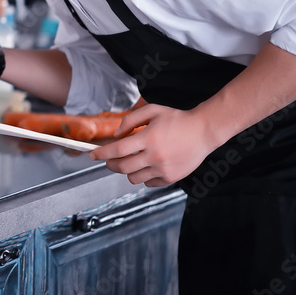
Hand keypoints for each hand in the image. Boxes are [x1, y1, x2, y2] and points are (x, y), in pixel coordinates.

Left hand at [89, 104, 218, 186]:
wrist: (204, 131)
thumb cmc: (177, 119)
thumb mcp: (152, 111)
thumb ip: (130, 120)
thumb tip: (116, 135)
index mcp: (148, 138)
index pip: (117, 150)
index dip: (101, 153)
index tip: (91, 155)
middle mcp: (155, 156)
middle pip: (122, 167)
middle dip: (110, 164)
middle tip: (108, 159)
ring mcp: (164, 169)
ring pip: (133, 178)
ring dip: (126, 171)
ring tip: (131, 161)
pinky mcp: (171, 178)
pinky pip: (148, 183)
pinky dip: (143, 177)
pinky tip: (146, 166)